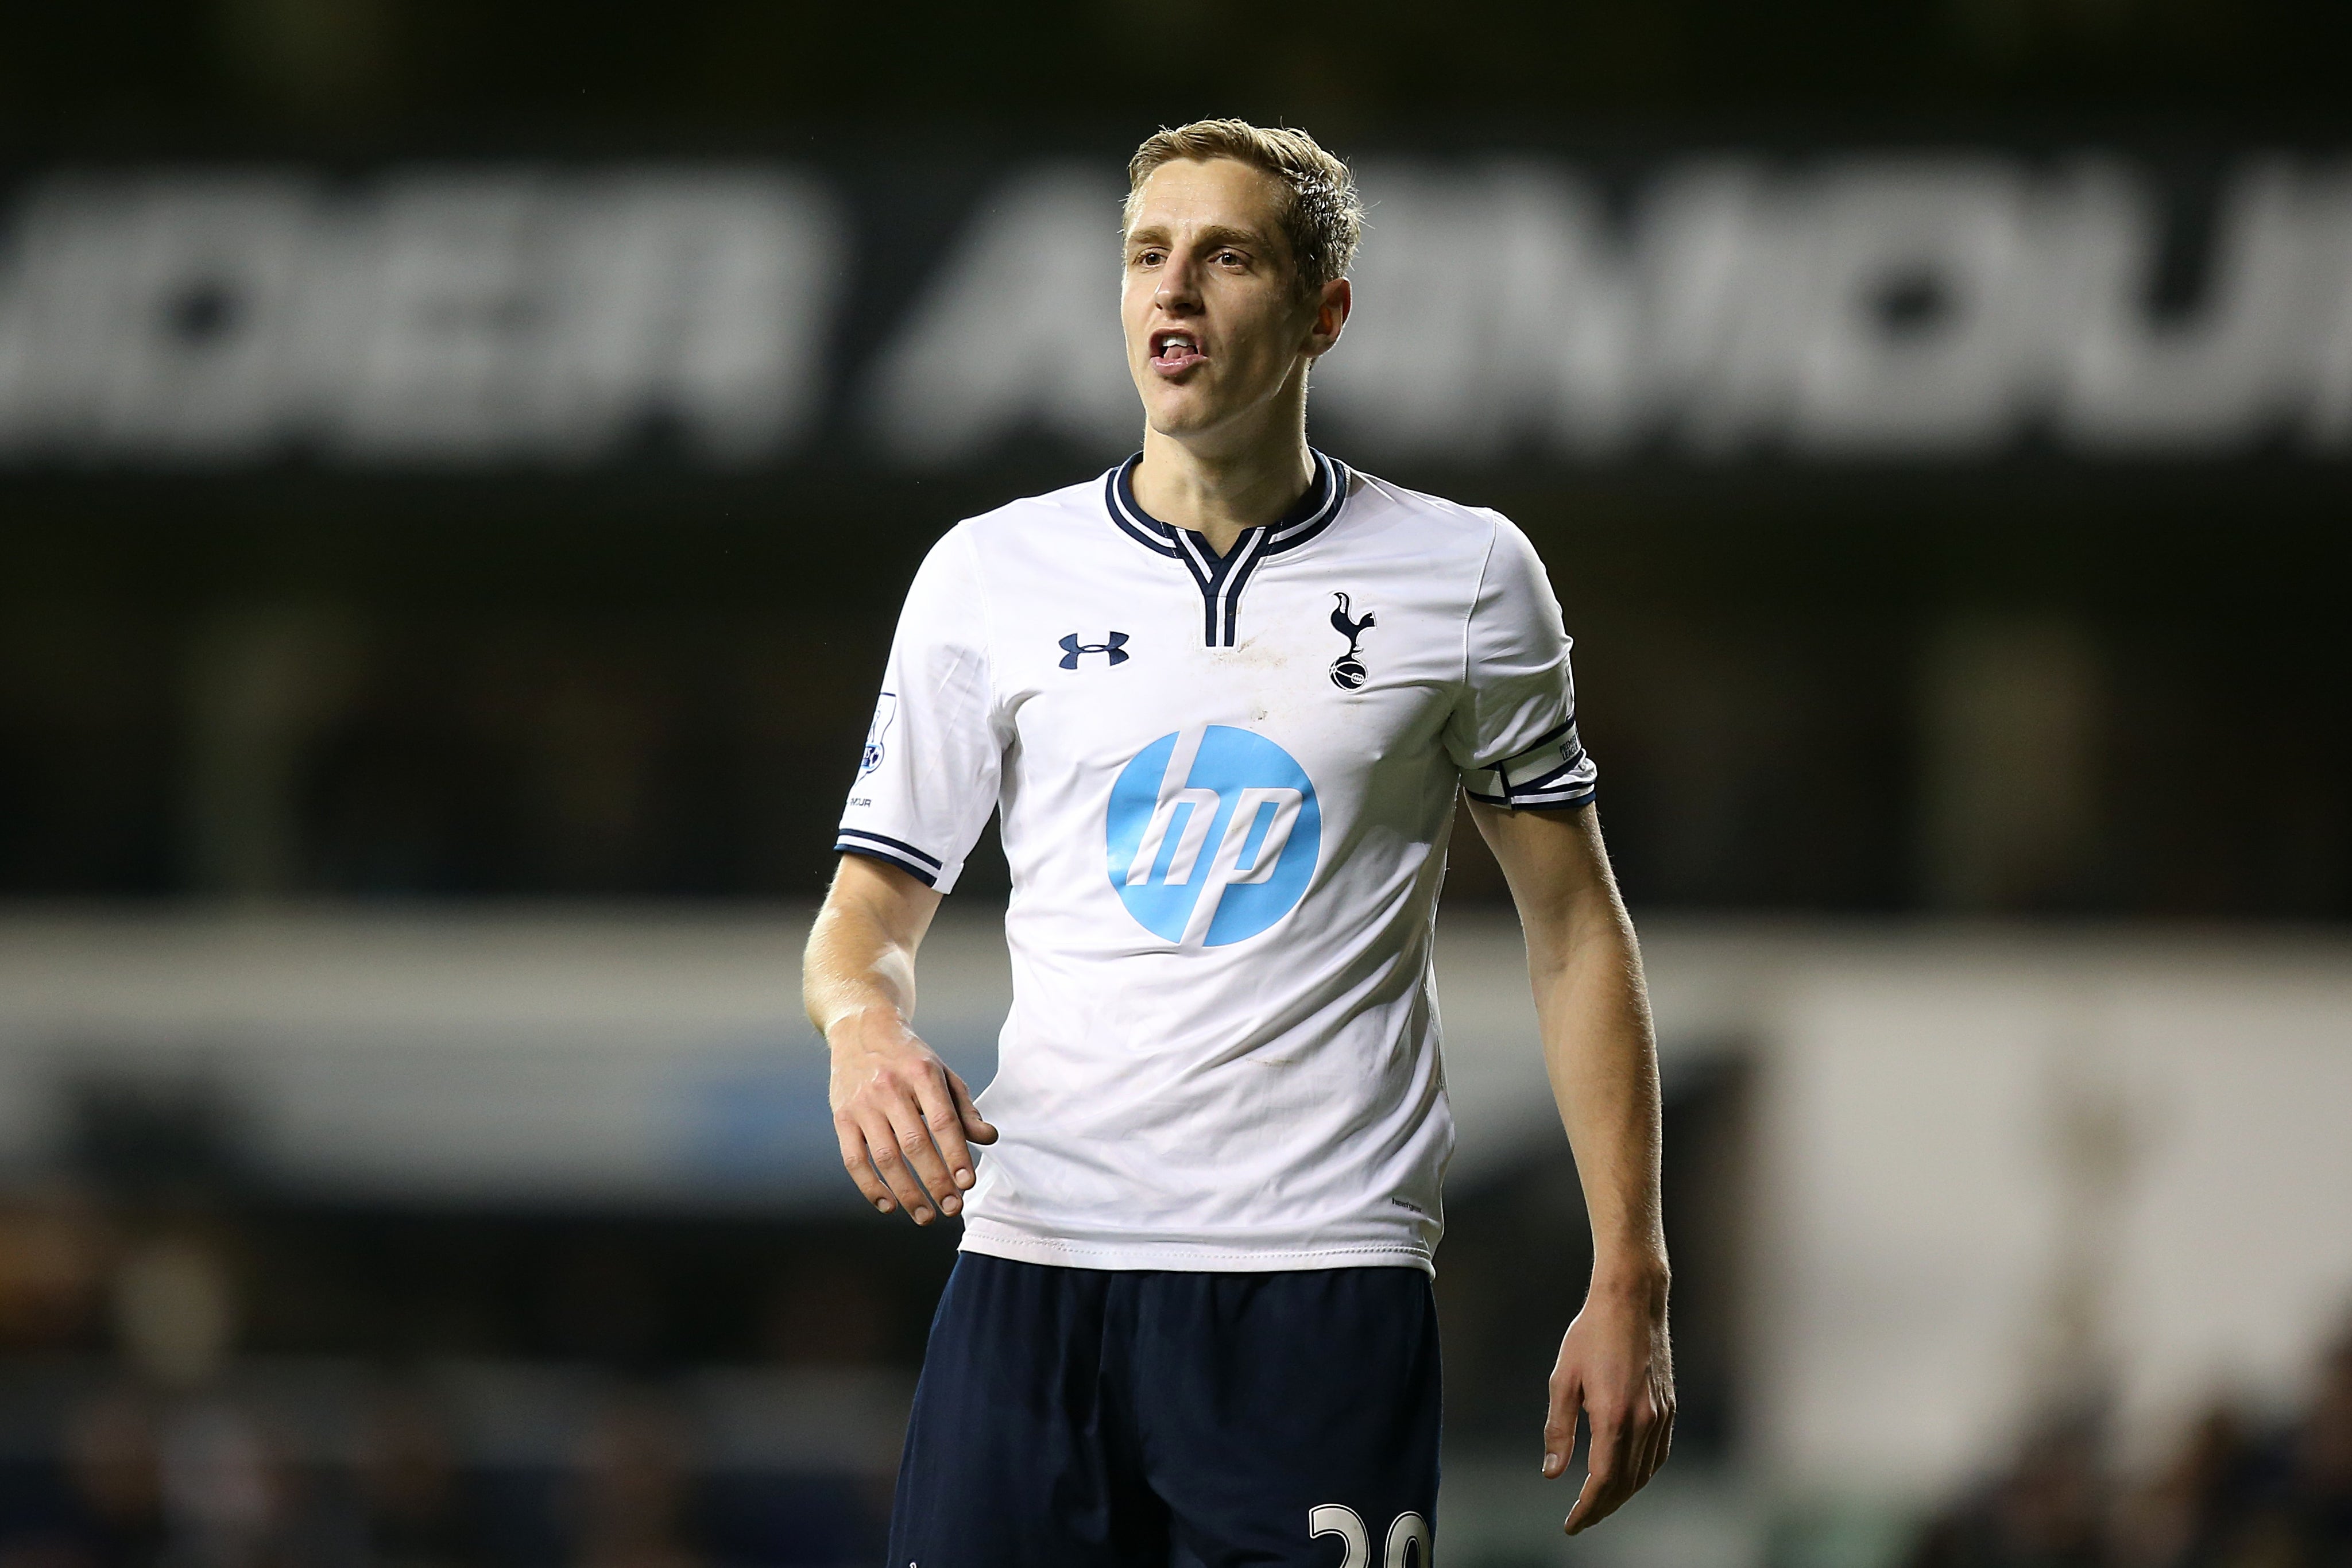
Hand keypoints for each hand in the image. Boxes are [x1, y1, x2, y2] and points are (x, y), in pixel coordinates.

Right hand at [827, 1007, 996, 1224]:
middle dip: (935, 1181)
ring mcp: (862, 1103)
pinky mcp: (841, 1116)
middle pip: (914, 1144)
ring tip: (925, 1216)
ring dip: (906, 1192)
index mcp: (922, 1073)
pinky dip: (870, 1187)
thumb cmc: (910, 1058)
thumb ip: (965, 1108)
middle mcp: (890, 1087)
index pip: (942, 1121)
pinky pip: (853, 1159)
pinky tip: (888, 1205)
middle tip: (952, 1208)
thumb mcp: (942, 1073)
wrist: (861, 1029)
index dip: (956, 1154)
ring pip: (884, 1157)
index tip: (968, 1183)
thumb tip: (989, 1139)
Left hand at [1542, 1272, 1674, 1534]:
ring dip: (1622, 1495)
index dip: (1586, 1508)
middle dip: (1603, 1508)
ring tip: (1599, 1505)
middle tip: (1581, 1521)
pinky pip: (1658, 1455)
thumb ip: (1558, 1429)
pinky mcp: (1668, 1407)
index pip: (1602, 1480)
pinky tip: (1626, 1477)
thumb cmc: (1591, 1334)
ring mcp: (1660, 1415)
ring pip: (1644, 1473)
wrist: (1632, 1300)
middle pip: (1625, 1484)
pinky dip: (1641, 1475)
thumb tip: (1552, 1474)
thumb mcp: (1563, 1379)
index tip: (1571, 1525)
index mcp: (1613, 1416)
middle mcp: (1643, 1421)